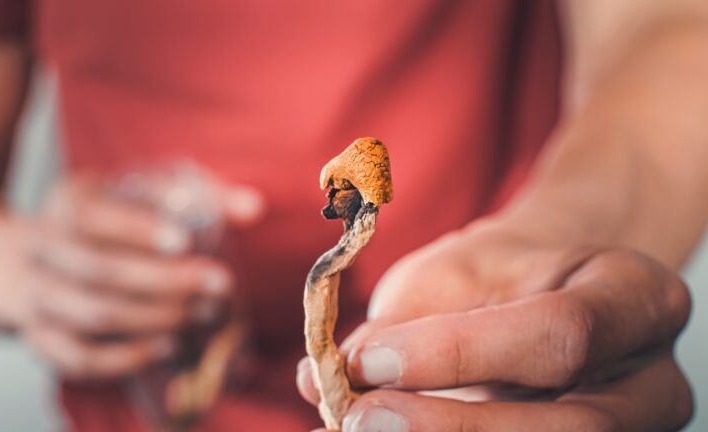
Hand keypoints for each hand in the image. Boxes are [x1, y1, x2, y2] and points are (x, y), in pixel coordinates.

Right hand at [16, 174, 262, 378]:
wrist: (34, 259)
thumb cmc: (111, 221)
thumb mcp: (145, 194)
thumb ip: (200, 196)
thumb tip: (253, 206)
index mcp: (67, 203)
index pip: (90, 217)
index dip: (136, 230)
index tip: (184, 240)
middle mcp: (43, 249)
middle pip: (100, 270)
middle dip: (167, 281)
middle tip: (221, 285)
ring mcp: (37, 297)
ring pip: (96, 315)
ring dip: (158, 318)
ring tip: (205, 315)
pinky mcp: (42, 338)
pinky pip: (80, 357)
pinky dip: (126, 358)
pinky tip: (168, 345)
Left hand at [297, 222, 692, 430]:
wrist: (547, 287)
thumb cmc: (501, 272)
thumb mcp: (455, 273)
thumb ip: (401, 326)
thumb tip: (321, 380)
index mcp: (634, 296)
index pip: (561, 332)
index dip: (457, 353)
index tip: (367, 360)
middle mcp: (651, 377)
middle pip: (573, 426)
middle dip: (454, 428)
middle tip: (360, 420)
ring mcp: (635, 427)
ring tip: (363, 430)